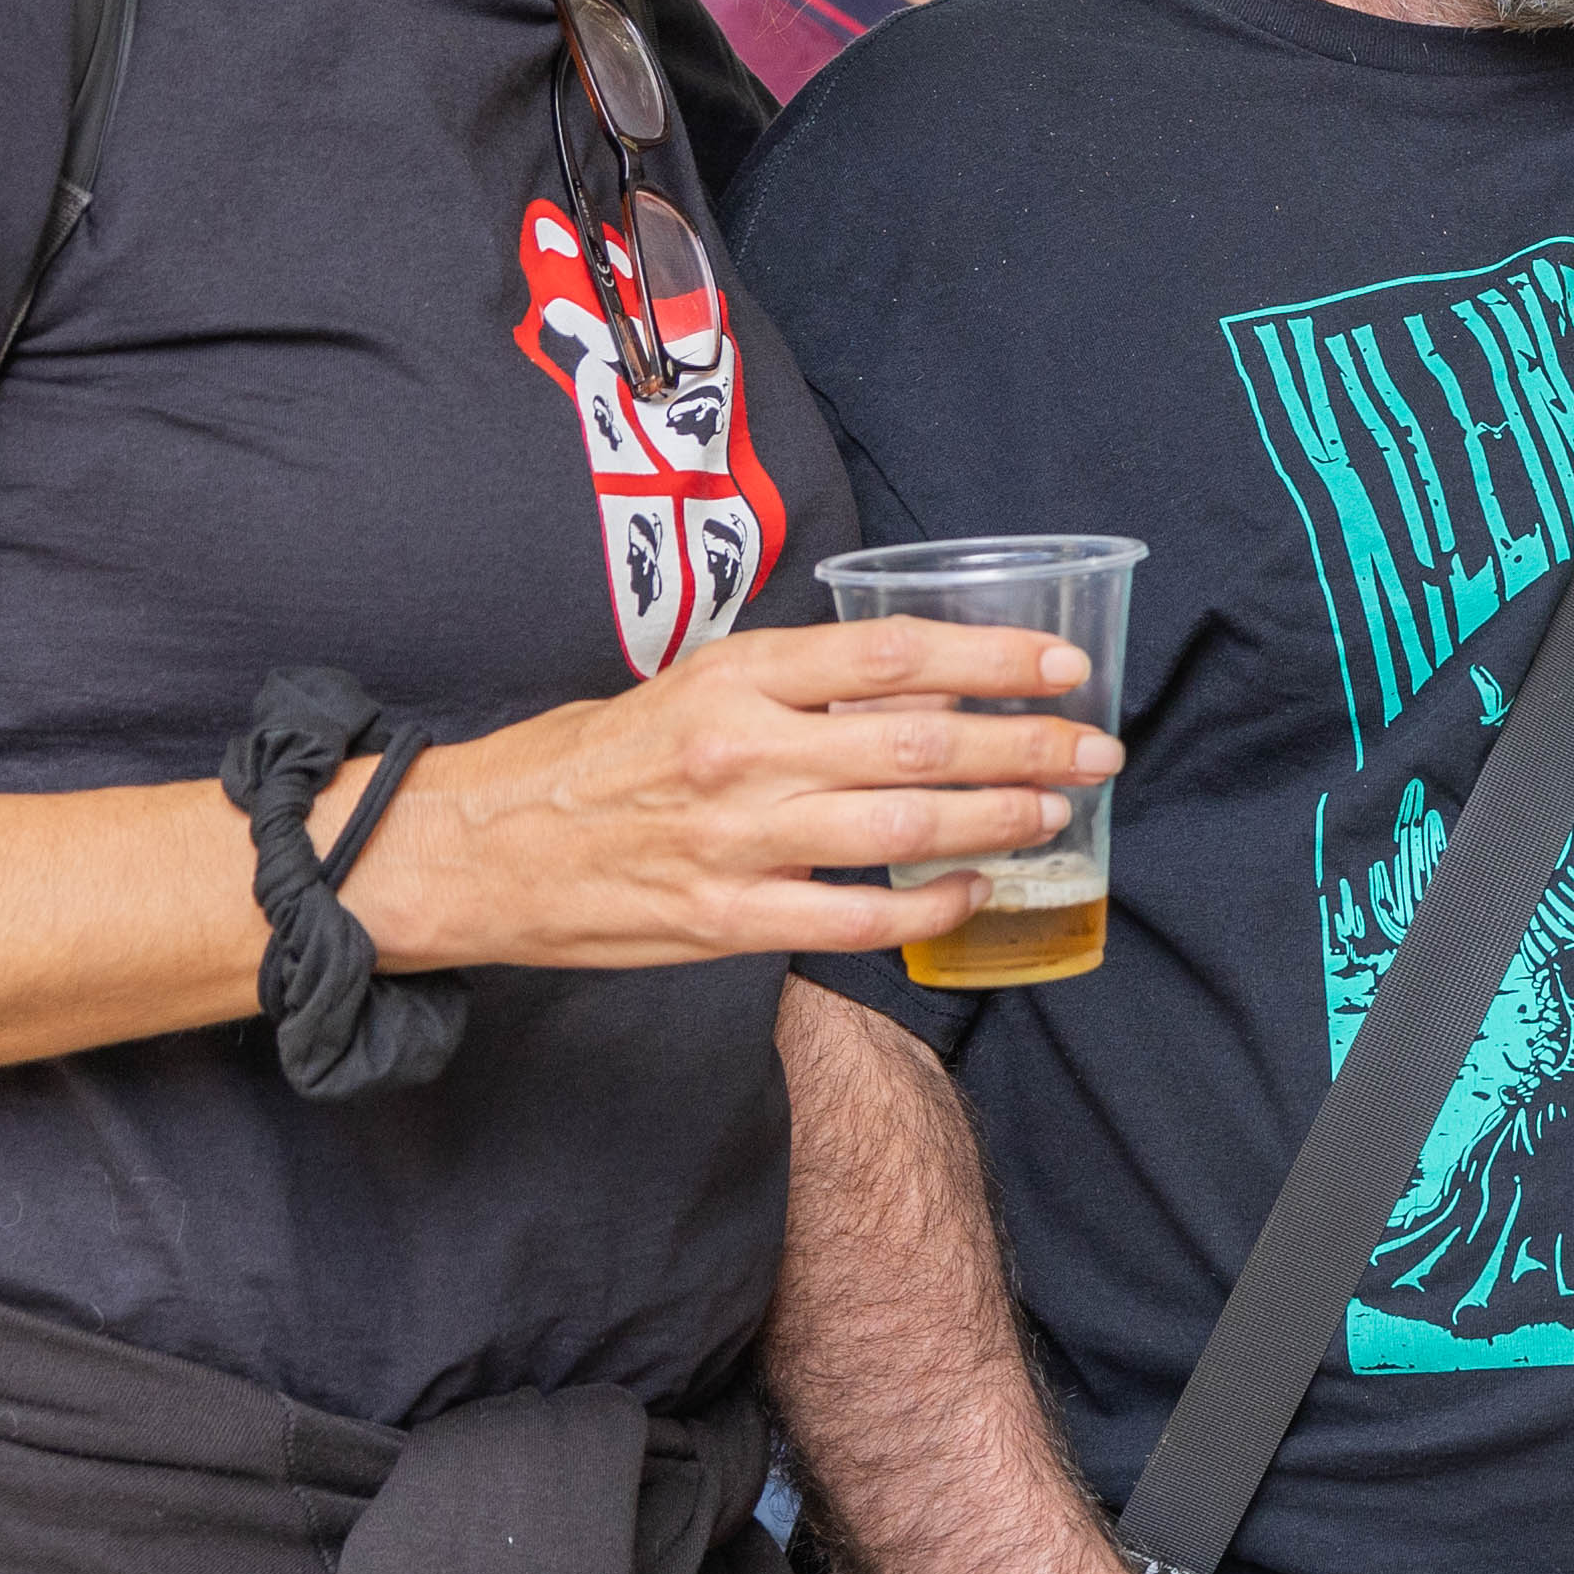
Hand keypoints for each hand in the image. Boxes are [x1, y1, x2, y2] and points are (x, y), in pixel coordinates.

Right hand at [341, 619, 1115, 982]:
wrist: (478, 845)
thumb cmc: (602, 758)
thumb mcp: (700, 688)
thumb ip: (806, 688)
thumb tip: (933, 688)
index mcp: (739, 677)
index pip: (894, 654)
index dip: (994, 657)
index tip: (1064, 665)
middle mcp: (745, 751)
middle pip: (925, 742)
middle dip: (1030, 746)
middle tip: (1096, 749)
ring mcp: (737, 840)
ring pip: (907, 829)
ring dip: (1002, 821)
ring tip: (1057, 813)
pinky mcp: (726, 919)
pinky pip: (860, 919)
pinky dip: (933, 906)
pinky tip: (976, 889)